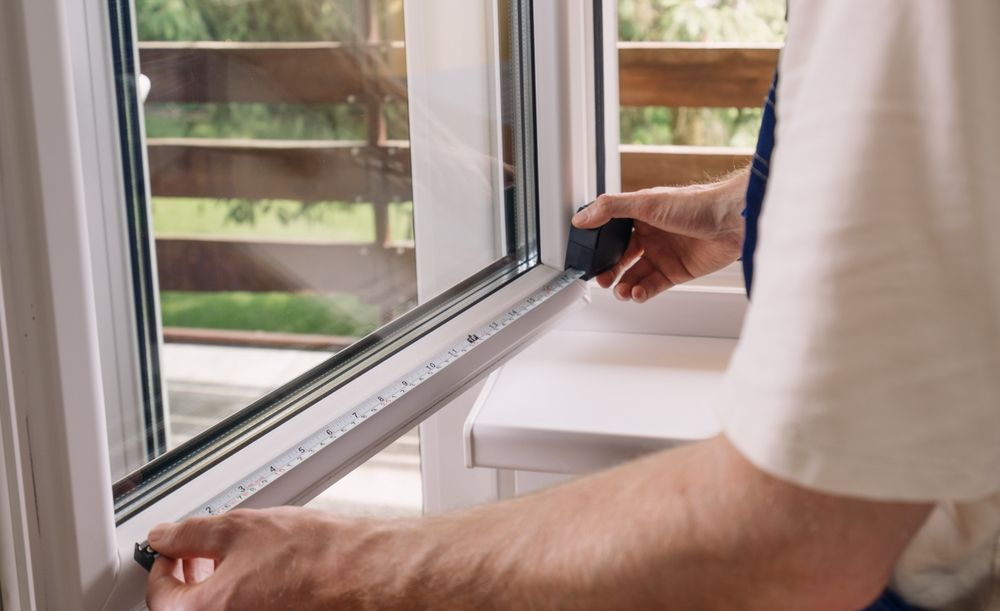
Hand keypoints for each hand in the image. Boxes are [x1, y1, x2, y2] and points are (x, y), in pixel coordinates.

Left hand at [145, 507, 409, 610]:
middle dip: (192, 576)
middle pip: (188, 609)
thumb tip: (165, 536)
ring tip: (243, 559)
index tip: (174, 548)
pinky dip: (246, 600)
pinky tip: (266, 577)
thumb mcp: (240, 529)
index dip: (165, 562)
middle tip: (206, 551)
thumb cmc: (313, 556)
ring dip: (219, 589)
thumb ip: (190, 534)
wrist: (363, 575)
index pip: (160, 594)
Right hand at [572, 174, 746, 301]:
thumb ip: (610, 209)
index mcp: (641, 215)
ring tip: (620, 291)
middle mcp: (651, 235)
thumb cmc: (695, 203)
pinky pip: (653, 286)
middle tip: (602, 280)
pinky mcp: (677, 272)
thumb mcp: (645, 202)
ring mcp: (664, 255)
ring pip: (635, 275)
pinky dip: (642, 292)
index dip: (601, 247)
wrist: (731, 221)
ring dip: (624, 285)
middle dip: (610, 272)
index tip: (588, 258)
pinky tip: (636, 293)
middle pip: (621, 259)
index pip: (612, 234)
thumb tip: (581, 217)